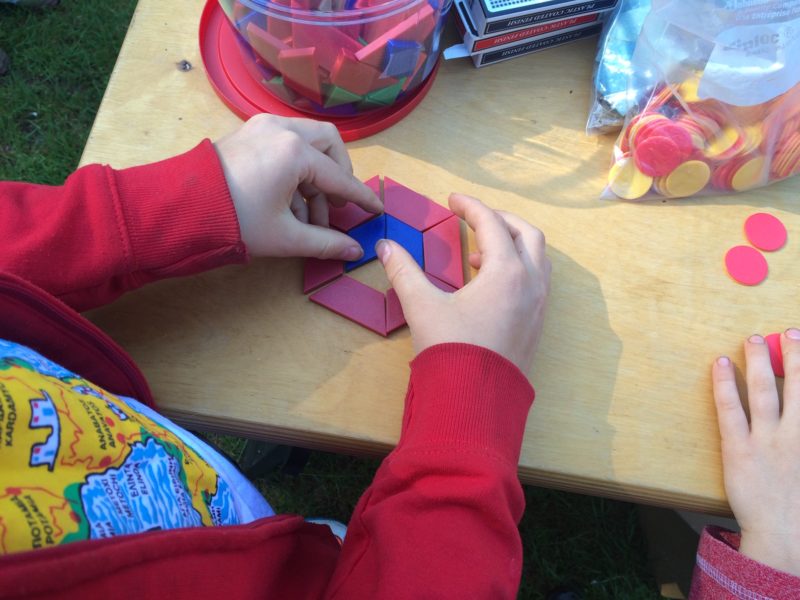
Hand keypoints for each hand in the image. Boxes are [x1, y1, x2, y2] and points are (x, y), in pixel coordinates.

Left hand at [214, 114, 381, 260]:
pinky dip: (295, 170)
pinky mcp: (248, 133)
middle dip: (338, 174)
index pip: (340, 178)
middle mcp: (283, 130)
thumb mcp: (285, 237)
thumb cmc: (235, 221)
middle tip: (336, 205)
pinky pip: (285, 145)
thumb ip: (326, 243)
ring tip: (309, 217)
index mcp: (295, 152)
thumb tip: (355, 251)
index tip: (376, 209)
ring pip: (307, 142)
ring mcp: (263, 127)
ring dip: (315, 177)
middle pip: (329, 144)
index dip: (361, 197)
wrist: (179, 208)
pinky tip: (290, 203)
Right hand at [377, 194, 550, 372]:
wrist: (476, 402)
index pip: (492, 224)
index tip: (452, 200)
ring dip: (512, 245)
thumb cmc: (452, 350)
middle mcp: (530, 284)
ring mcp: (538, 306)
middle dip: (500, 220)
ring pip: (537, 258)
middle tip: (473, 219)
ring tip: (477, 256)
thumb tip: (385, 246)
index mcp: (506, 272)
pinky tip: (489, 286)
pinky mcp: (536, 325)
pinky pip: (536, 282)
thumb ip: (403, 271)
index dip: (470, 206)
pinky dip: (517, 269)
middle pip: (526, 234)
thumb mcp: (422, 306)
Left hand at [712, 330, 799, 575]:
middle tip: (791, 332)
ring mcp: (767, 440)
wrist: (786, 537)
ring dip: (758, 361)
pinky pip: (729, 408)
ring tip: (754, 338)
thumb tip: (791, 419)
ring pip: (763, 390)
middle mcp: (797, 435)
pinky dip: (723, 383)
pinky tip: (719, 363)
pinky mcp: (738, 448)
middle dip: (794, 356)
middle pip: (797, 386)